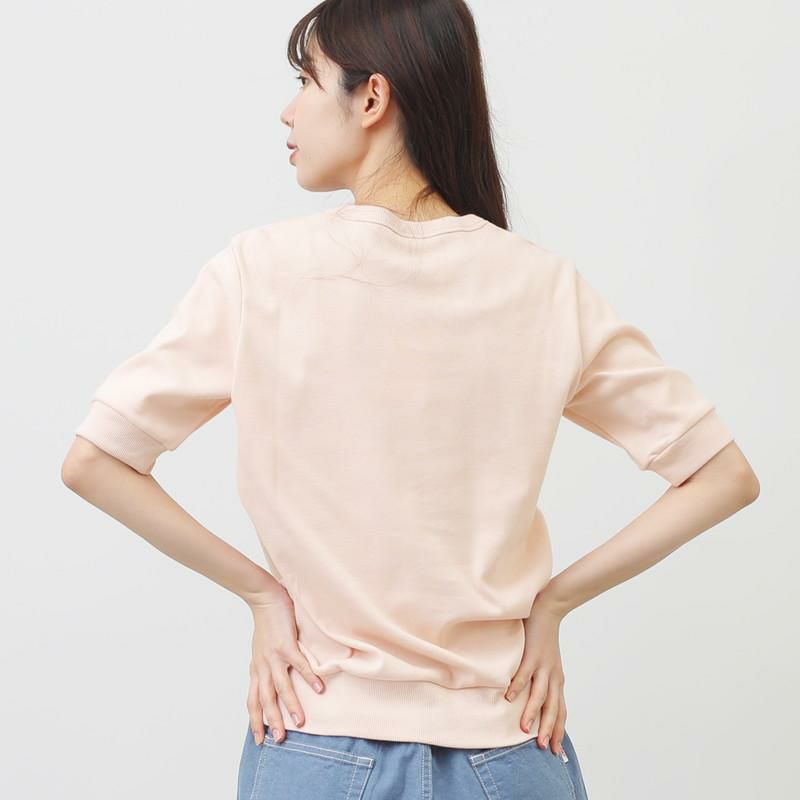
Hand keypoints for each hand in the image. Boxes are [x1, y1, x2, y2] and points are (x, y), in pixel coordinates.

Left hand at [246, 585, 324, 745]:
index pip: (252, 700)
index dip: (255, 720)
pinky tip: (319, 689)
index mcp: (256, 669)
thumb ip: (263, 666)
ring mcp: (274, 656)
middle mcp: (262, 666)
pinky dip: (309, 677)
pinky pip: (299, 665)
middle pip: (265, 700)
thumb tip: (267, 680)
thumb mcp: (260, 650)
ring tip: (300, 722)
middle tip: (279, 740)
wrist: (265, 599)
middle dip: (272, 721)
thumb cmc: (266, 624)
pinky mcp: (286, 645)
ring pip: (281, 687)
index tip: (258, 740)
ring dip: (291, 705)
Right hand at [505, 598, 567, 757]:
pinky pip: (524, 674)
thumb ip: (542, 679)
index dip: (558, 730)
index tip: (555, 750)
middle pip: (553, 708)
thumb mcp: (547, 662)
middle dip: (548, 729)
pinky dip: (517, 687)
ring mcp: (543, 666)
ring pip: (540, 695)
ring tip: (525, 729)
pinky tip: (509, 697)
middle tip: (542, 748)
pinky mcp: (532, 654)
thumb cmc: (544, 637)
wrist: (548, 609)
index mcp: (557, 680)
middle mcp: (553, 676)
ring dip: (532, 713)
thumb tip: (532, 697)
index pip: (560, 711)